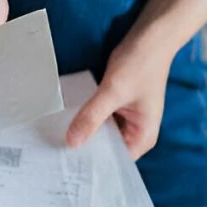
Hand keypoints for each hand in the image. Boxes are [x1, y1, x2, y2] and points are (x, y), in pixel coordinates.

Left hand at [66, 29, 173, 158]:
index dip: (93, 166)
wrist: (151, 35)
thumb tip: (71, 142)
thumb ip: (92, 116)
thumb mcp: (113, 91)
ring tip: (55, 144)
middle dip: (85, 151)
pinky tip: (66, 122)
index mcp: (143, 137)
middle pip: (107, 150)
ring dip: (84, 134)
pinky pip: (99, 120)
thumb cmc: (141, 63)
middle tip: (54, 158)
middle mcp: (136, 133)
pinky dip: (87, 120)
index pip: (115, 163)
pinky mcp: (117, 107)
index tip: (68, 170)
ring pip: (101, 135)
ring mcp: (126, 120)